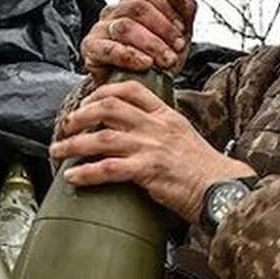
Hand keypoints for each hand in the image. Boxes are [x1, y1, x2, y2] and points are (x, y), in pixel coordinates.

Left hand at [49, 80, 255, 223]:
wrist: (222, 188)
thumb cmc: (204, 169)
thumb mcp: (184, 137)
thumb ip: (161, 130)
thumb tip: (136, 132)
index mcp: (165, 115)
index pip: (131, 90)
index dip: (104, 91)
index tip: (88, 101)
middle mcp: (156, 126)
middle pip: (108, 107)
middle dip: (81, 114)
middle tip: (67, 125)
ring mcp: (151, 147)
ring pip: (101, 137)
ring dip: (74, 144)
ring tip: (57, 150)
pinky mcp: (148, 171)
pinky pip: (108, 168)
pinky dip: (86, 172)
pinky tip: (72, 177)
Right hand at [81, 0, 196, 83]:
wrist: (137, 92)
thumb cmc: (158, 61)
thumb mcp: (178, 37)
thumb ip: (184, 13)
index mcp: (134, 2)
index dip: (167, 8)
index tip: (182, 30)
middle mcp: (114, 11)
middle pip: (136, 7)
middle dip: (162, 28)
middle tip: (178, 49)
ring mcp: (100, 28)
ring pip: (124, 26)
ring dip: (151, 44)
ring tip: (167, 61)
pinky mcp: (91, 48)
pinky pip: (109, 48)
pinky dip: (130, 56)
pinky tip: (146, 65)